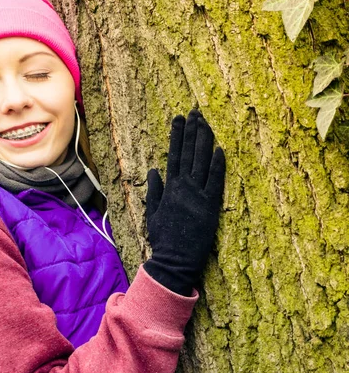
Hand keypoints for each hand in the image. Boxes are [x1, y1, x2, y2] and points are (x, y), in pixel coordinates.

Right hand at [143, 109, 224, 295]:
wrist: (175, 260)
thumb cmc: (163, 239)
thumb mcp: (152, 213)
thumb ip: (153, 191)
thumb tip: (154, 170)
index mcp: (169, 188)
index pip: (174, 154)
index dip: (177, 135)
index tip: (178, 118)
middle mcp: (183, 187)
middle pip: (189, 153)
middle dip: (192, 131)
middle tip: (194, 112)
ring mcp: (198, 195)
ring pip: (202, 161)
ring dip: (204, 140)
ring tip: (206, 122)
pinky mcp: (211, 206)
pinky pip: (216, 181)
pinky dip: (217, 165)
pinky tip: (220, 149)